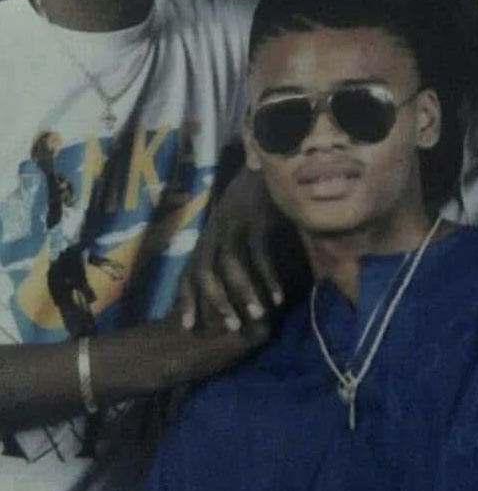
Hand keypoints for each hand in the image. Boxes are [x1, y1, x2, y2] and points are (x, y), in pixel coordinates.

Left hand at [178, 166, 283, 331]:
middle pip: (205, 271)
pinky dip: (268, 276)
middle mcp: (215, 231)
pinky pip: (260, 253)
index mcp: (208, 236)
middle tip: (230, 328)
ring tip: (258, 316)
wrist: (265, 162)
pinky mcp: (256, 219)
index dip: (186, 298)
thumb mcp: (236, 227)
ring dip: (244, 292)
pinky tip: (278, 296)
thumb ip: (233, 251)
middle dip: (215, 301)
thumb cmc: (252, 200)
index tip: (187, 326)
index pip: (189, 270)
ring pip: (231, 264)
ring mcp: (234, 224)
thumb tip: (234, 284)